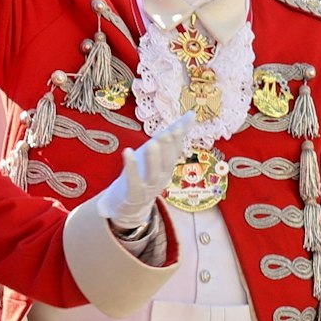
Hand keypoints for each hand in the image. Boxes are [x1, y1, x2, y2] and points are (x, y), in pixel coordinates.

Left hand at [101, 118, 191, 232]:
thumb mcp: (158, 153)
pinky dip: (131, 168)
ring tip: (153, 143)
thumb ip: (174, 135)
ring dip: (153, 159)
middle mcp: (161, 177)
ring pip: (153, 173)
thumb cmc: (144, 173)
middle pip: (166, 162)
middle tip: (168, 132)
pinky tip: (127, 152)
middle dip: (168, 147)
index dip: (177, 139)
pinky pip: (133, 182)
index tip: (180, 125)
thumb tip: (192, 114)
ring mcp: (148, 187)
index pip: (174, 151)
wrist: (129, 206)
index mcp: (167, 166)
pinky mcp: (133, 194)